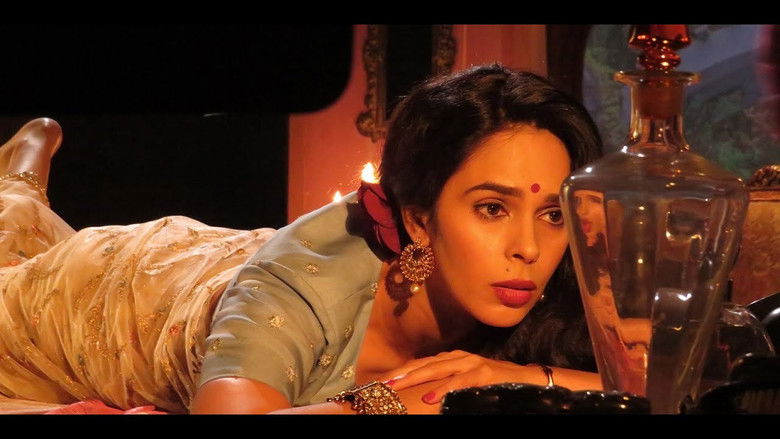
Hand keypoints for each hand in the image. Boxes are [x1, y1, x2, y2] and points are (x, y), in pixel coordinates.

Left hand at [384, 350, 537, 404]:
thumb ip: (449, 381)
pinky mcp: (484, 374)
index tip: (382, 380)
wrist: (528, 379)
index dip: (402, 370)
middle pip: (424, 364)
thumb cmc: (496, 383)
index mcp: (454, 358)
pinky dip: (444, 389)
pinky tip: (430, 398)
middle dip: (402, 373)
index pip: (422, 363)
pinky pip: (460, 382)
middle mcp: (460, 357)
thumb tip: (426, 391)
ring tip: (396, 386)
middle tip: (382, 383)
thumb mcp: (468, 381)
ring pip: (437, 370)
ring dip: (415, 378)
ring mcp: (472, 364)